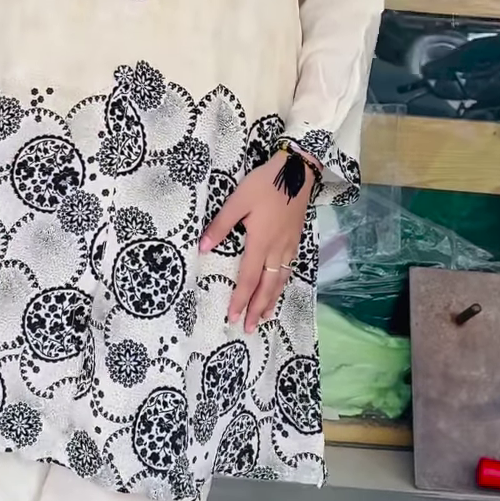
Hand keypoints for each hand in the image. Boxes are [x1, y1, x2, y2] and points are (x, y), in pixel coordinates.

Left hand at [199, 155, 312, 335]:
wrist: (297, 172)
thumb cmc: (265, 184)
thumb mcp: (238, 200)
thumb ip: (221, 225)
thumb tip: (202, 248)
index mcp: (260, 242)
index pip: (248, 279)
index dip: (241, 300)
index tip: (233, 317)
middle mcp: (277, 250)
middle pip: (267, 287)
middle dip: (257, 309)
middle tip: (250, 328)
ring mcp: (289, 246)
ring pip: (280, 281)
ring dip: (271, 300)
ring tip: (265, 316)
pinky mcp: (296, 240)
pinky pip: (289, 270)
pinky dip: (282, 285)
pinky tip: (279, 288)